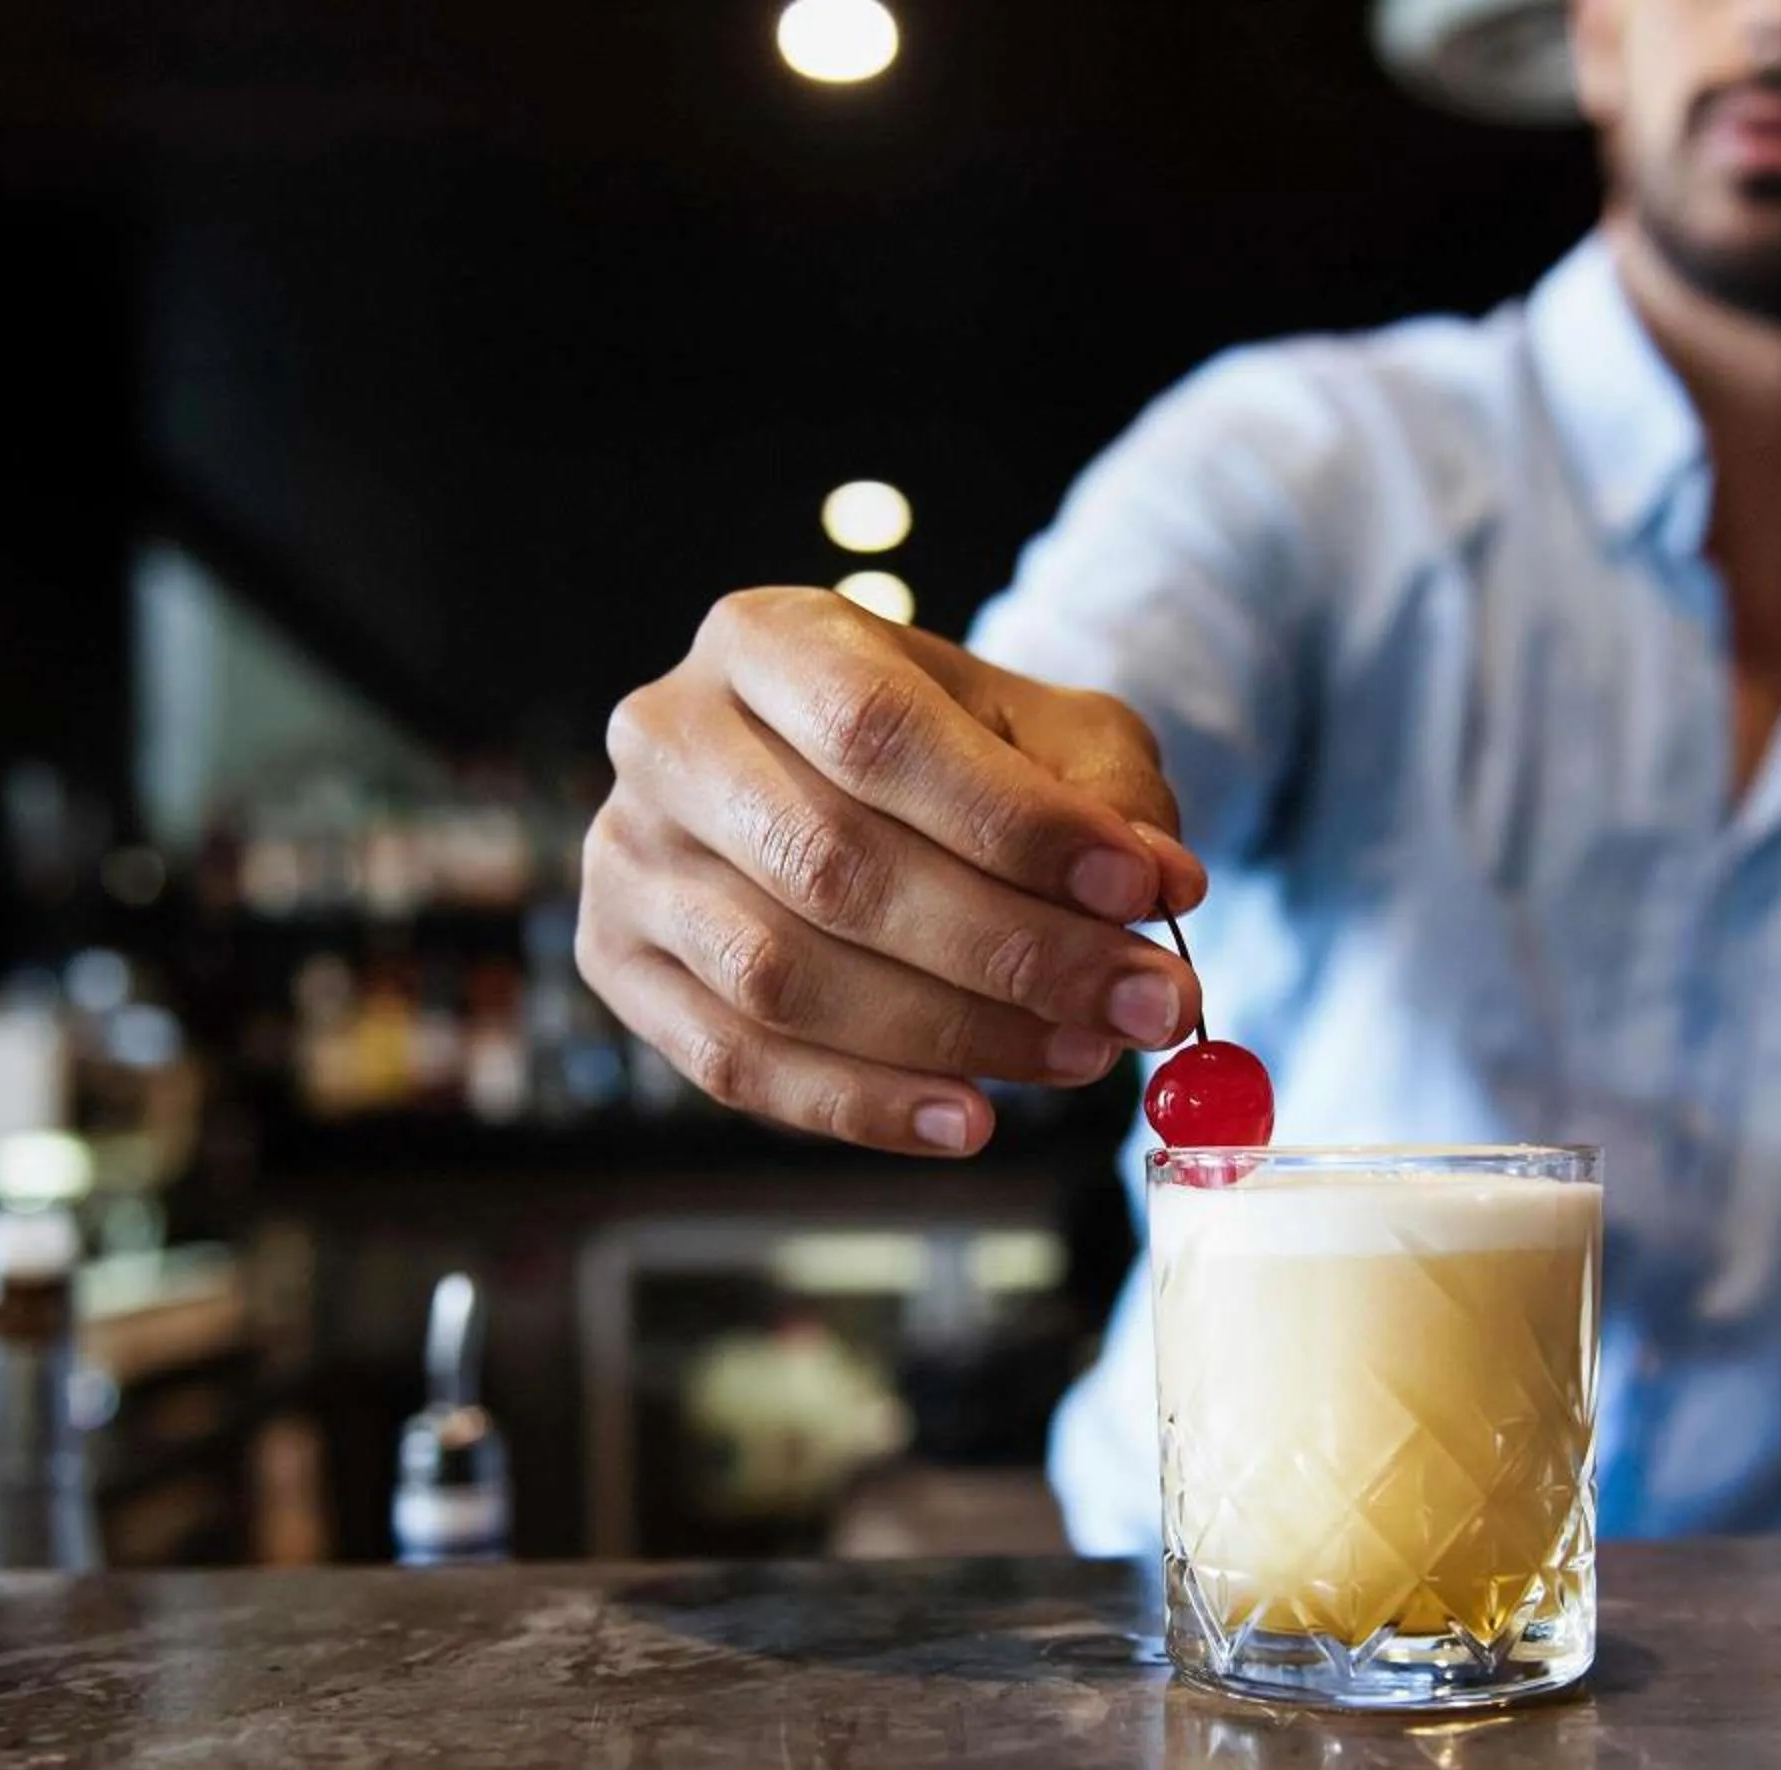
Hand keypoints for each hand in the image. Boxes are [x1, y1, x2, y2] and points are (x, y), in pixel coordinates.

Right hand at [582, 588, 1208, 1156]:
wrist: (845, 783)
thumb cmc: (956, 753)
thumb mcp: (1047, 731)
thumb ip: (1108, 795)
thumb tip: (1162, 885)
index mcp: (769, 639)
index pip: (879, 733)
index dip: (1015, 824)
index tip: (1141, 890)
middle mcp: (670, 736)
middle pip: (834, 866)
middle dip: (1014, 951)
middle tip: (1147, 1003)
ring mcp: (628, 855)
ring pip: (783, 977)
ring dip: (953, 1035)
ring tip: (1084, 1054)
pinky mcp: (618, 963)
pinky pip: (735, 1062)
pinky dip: (861, 1105)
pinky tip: (970, 1120)